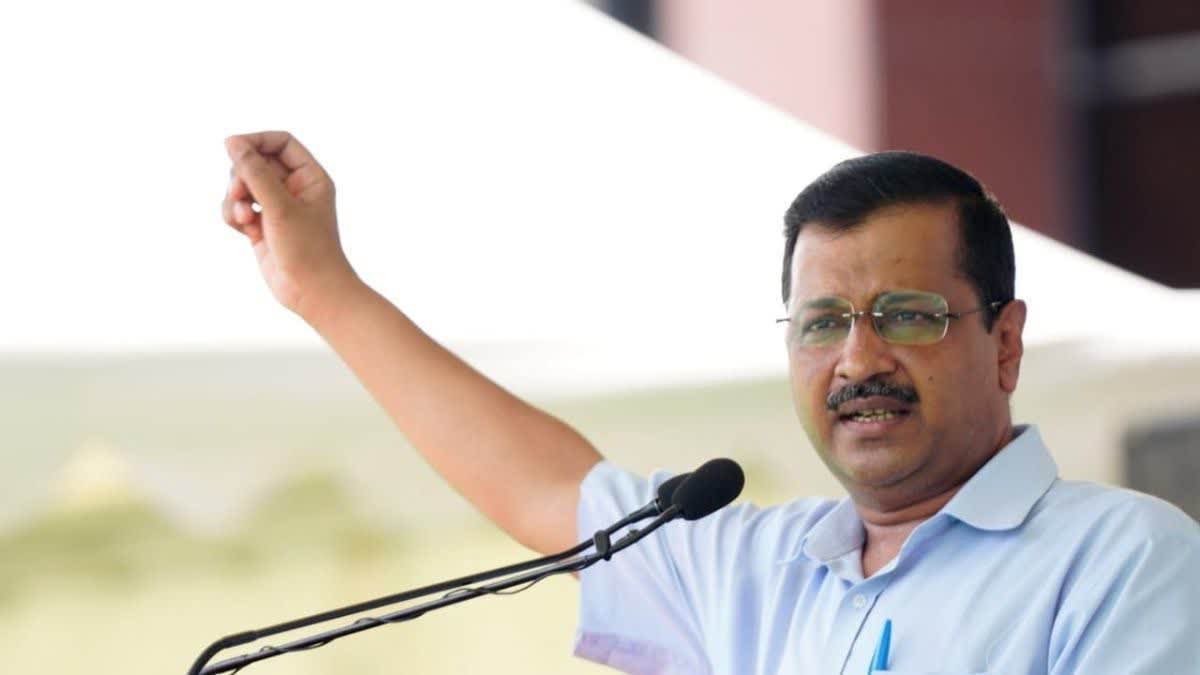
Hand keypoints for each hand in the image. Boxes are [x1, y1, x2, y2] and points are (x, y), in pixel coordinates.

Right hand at [221, 131, 357, 316]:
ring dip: (235, 197)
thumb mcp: (280, 206)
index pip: (280, 142)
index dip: (256, 141)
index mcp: (310, 178)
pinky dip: (233, 215)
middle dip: (241, 175)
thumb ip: (255, 172)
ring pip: (242, 186)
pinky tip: (243, 230)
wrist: (312, 293)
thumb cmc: (308, 249)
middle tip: (240, 193)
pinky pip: (236, 208)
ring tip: (244, 217)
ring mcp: (276, 208)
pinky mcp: (262, 227)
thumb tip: (233, 142)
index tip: (233, 147)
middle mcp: (294, 189)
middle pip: (256, 162)